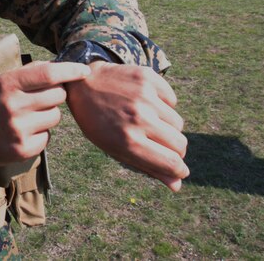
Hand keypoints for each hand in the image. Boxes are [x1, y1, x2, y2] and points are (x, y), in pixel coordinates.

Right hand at [0, 62, 90, 172]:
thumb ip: (27, 74)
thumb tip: (57, 66)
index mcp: (7, 84)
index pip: (48, 73)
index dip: (70, 70)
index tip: (85, 70)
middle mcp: (13, 105)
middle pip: (58, 95)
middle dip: (55, 95)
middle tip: (38, 100)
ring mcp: (19, 129)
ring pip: (56, 117)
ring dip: (47, 115)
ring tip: (27, 117)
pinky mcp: (23, 149)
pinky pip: (48, 136)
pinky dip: (40, 134)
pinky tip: (22, 133)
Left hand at [65, 61, 189, 190]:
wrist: (83, 84)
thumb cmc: (99, 123)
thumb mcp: (116, 149)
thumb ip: (148, 167)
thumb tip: (177, 185)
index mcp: (129, 142)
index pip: (172, 163)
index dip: (180, 170)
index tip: (179, 170)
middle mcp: (139, 118)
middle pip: (180, 144)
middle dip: (176, 150)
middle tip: (162, 146)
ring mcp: (144, 96)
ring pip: (177, 123)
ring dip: (168, 127)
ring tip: (148, 122)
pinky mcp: (147, 78)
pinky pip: (172, 100)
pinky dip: (164, 105)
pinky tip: (145, 103)